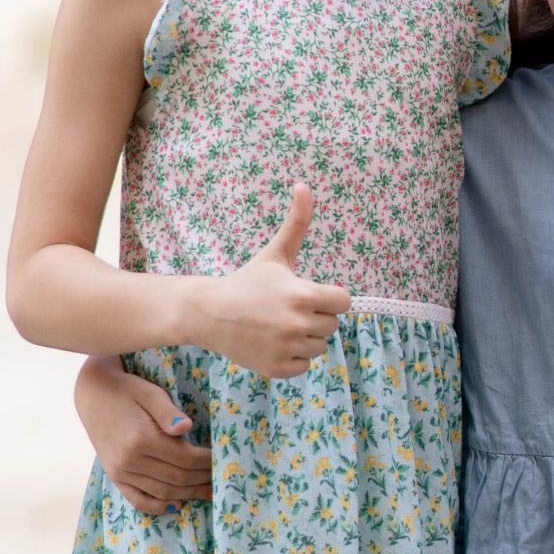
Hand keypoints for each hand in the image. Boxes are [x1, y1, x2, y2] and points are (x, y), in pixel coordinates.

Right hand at [74, 359, 212, 515]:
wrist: (93, 394)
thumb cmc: (127, 390)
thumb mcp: (151, 394)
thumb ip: (169, 413)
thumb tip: (186, 427)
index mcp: (141, 439)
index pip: (185, 459)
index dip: (207, 462)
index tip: (222, 460)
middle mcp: (129, 460)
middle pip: (177, 478)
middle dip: (203, 480)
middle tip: (221, 479)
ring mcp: (120, 471)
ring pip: (163, 492)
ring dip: (188, 494)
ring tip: (208, 492)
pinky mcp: (114, 476)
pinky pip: (137, 500)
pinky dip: (158, 506)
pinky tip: (176, 505)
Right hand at [193, 184, 350, 376]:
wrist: (210, 313)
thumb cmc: (248, 281)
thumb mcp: (275, 253)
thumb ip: (296, 222)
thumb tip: (304, 185)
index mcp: (303, 295)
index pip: (343, 302)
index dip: (328, 297)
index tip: (308, 294)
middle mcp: (298, 323)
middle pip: (331, 324)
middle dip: (315, 316)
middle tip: (287, 309)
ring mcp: (287, 348)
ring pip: (319, 346)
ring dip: (305, 337)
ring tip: (279, 325)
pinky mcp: (278, 368)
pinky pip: (304, 365)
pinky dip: (292, 356)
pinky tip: (272, 342)